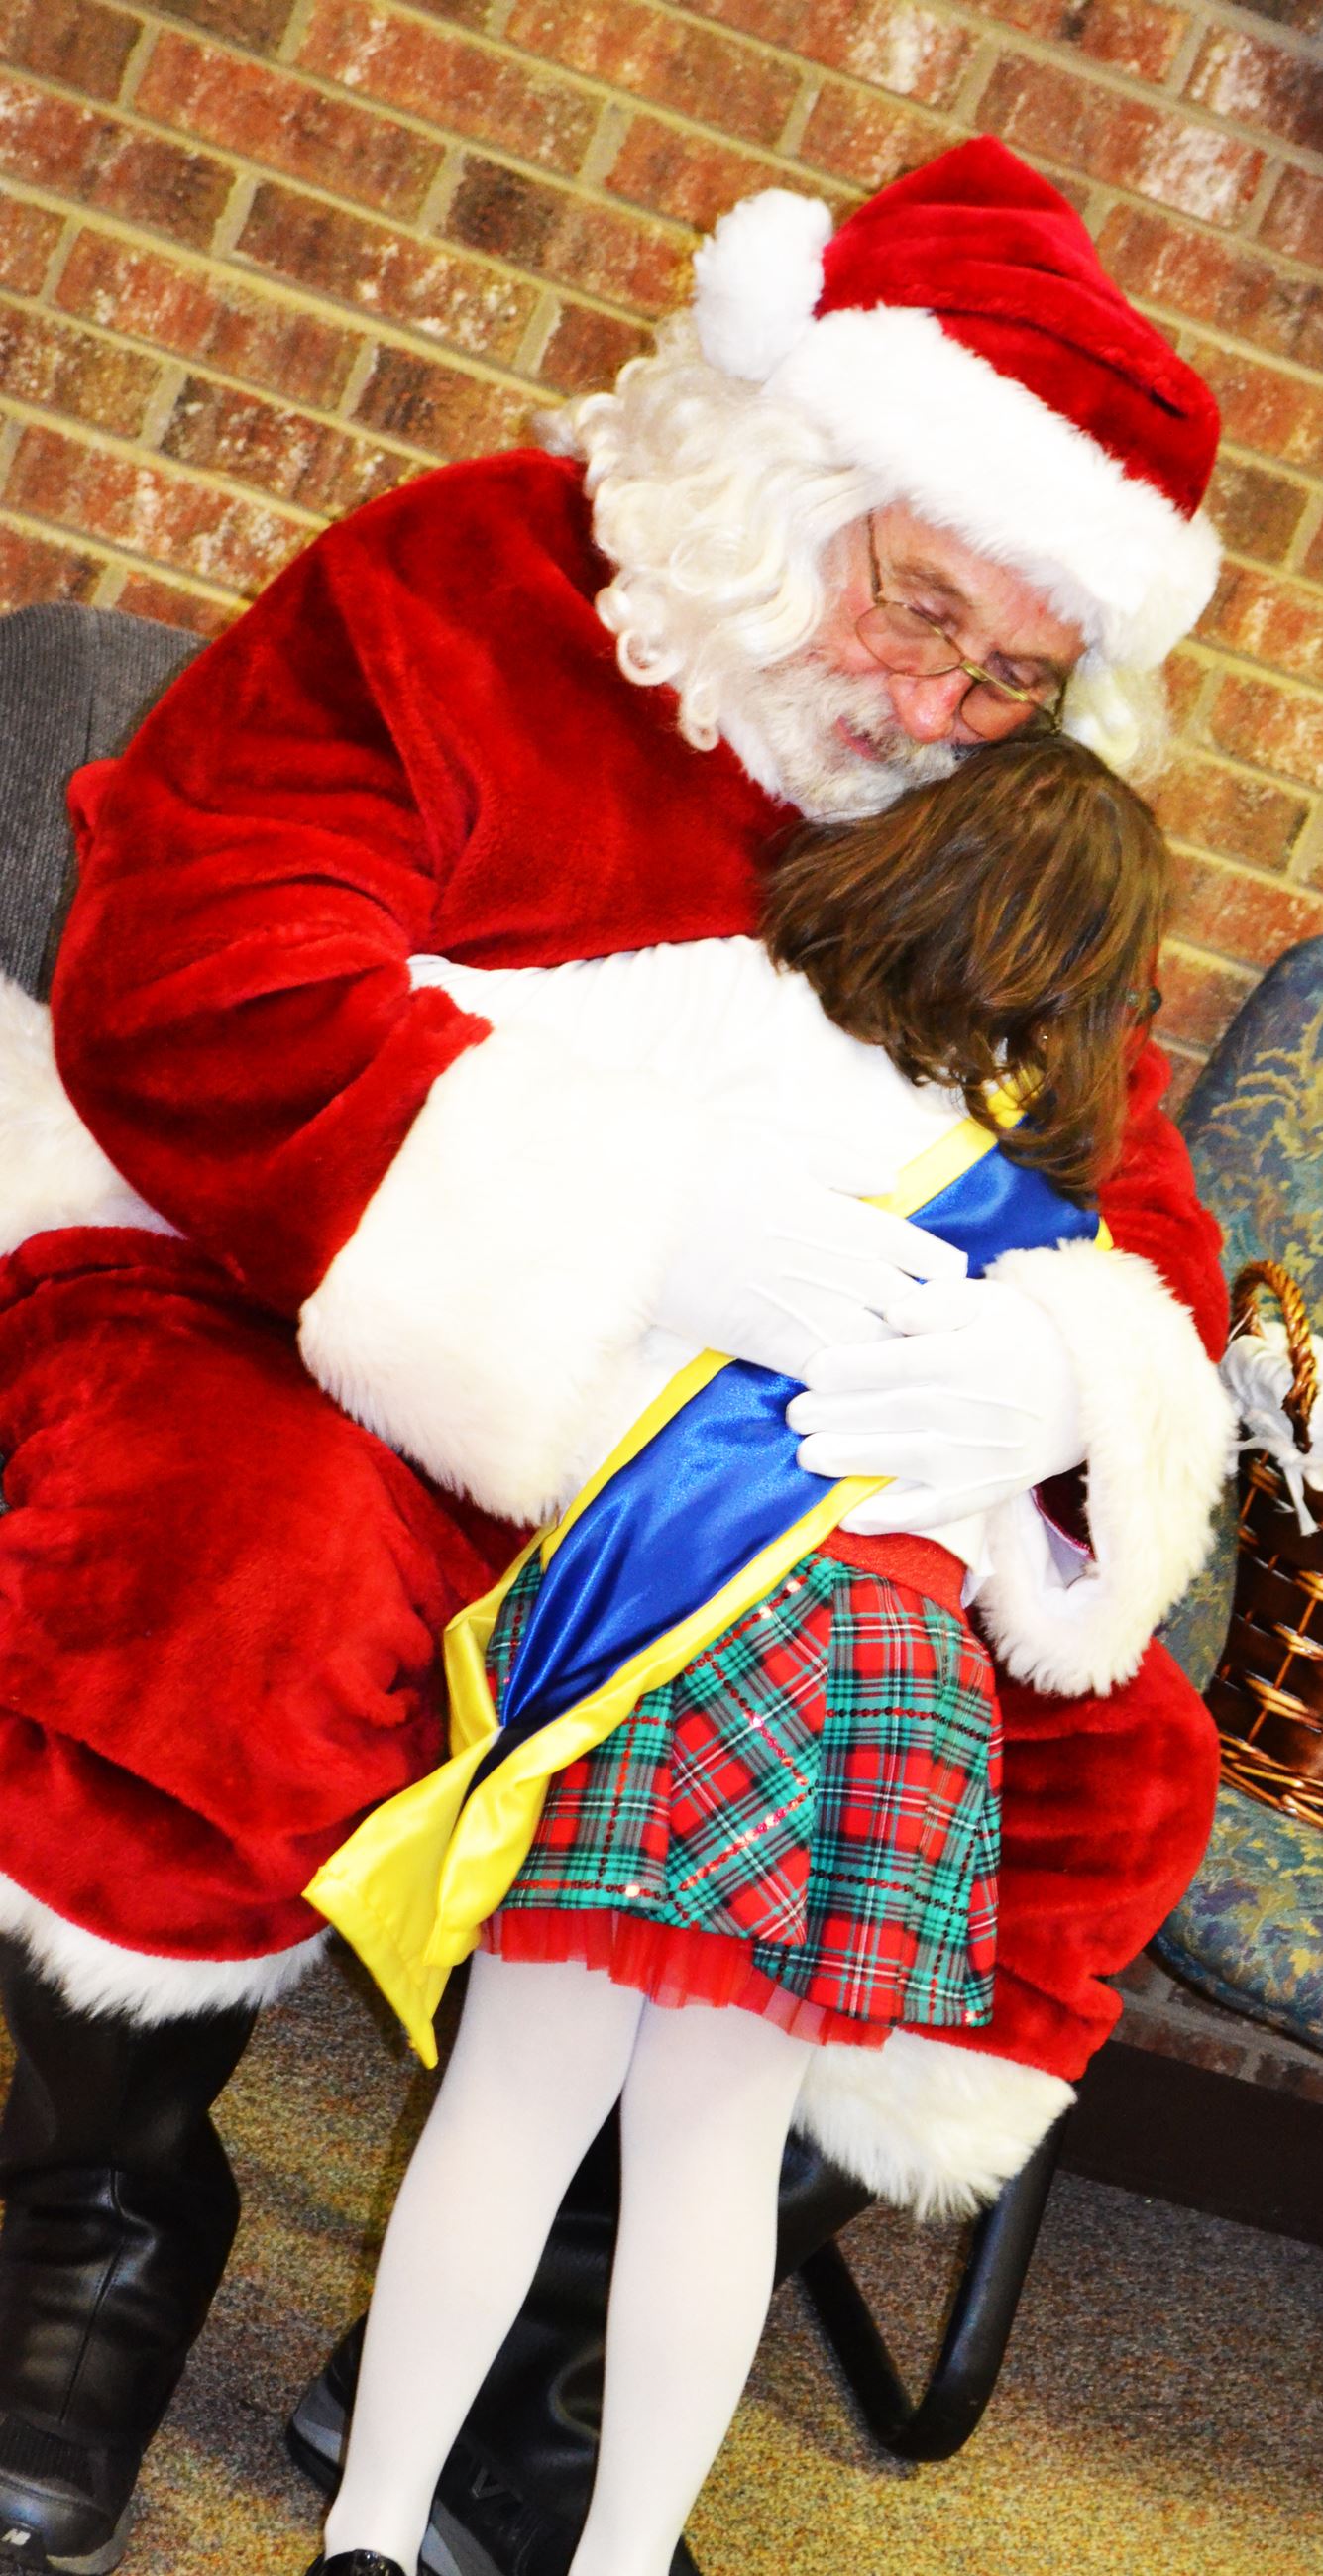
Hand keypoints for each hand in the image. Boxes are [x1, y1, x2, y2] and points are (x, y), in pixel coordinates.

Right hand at [652, 1131, 967, 1381]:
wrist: (649, 1206)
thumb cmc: (710, 1164)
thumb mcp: (783, 1144)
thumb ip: (843, 1165)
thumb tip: (890, 1179)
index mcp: (852, 1221)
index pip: (930, 1259)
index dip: (948, 1277)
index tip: (947, 1282)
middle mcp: (844, 1271)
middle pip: (920, 1314)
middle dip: (936, 1327)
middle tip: (939, 1335)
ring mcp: (812, 1312)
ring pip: (884, 1353)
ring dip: (898, 1361)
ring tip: (905, 1368)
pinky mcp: (773, 1346)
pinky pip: (833, 1378)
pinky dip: (850, 1386)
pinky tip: (854, 1388)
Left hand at [785, 1275, 1083, 1526]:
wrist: (1086, 1393)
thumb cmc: (1023, 1336)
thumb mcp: (989, 1300)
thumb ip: (939, 1300)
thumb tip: (894, 1312)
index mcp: (968, 1357)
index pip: (895, 1364)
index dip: (846, 1369)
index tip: (809, 1371)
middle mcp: (971, 1409)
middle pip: (890, 1412)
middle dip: (834, 1416)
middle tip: (794, 1415)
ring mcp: (977, 1457)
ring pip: (903, 1461)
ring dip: (850, 1461)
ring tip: (807, 1456)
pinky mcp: (983, 1492)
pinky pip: (933, 1510)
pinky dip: (892, 1518)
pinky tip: (851, 1516)